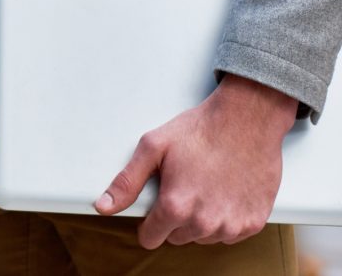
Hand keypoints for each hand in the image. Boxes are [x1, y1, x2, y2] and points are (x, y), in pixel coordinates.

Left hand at [94, 75, 296, 248]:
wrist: (247, 120)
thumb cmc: (200, 130)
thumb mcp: (153, 147)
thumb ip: (127, 182)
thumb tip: (104, 206)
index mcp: (176, 206)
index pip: (151, 238)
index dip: (148, 222)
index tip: (155, 207)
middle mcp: (204, 222)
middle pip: (177, 238)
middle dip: (174, 218)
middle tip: (182, 186)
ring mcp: (232, 225)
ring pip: (203, 237)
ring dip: (200, 220)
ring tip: (204, 186)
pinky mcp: (253, 223)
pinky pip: (230, 235)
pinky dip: (225, 219)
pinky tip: (224, 193)